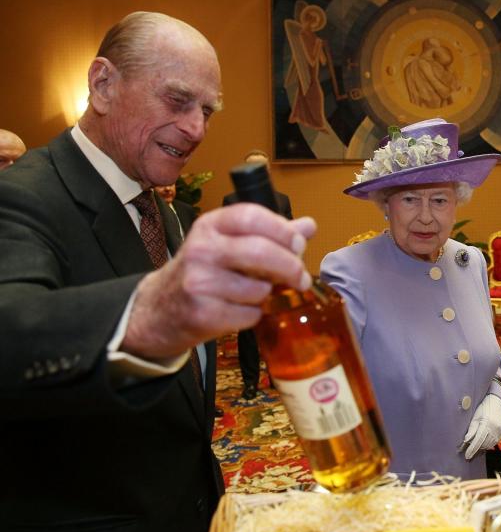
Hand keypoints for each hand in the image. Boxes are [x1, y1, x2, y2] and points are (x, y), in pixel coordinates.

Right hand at [122, 204, 316, 358]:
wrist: (160, 308)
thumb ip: (270, 234)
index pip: (251, 216)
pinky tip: (239, 309)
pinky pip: (249, 314)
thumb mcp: (229, 243)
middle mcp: (201, 249)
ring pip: (259, 288)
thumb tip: (309, 226)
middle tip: (301, 278)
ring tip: (256, 292)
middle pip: (260, 252)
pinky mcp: (202, 314)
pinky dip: (254, 314)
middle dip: (290, 266)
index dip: (282, 230)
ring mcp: (199, 282)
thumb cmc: (204, 271)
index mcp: (210, 226)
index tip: (299, 244)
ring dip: (267, 294)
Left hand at [459, 394, 500, 459]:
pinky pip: (493, 443)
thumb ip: (471, 429)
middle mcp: (494, 429)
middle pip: (483, 445)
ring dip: (480, 450)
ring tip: (472, 453)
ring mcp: (499, 432)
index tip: (466, 455)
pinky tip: (480, 448)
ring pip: (488, 445)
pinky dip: (486, 446)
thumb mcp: (475, 417)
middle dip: (475, 451)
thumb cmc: (484, 408)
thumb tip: (466, 440)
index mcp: (486, 424)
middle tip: (467, 456)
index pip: (478, 440)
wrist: (497, 402)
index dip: (472, 449)